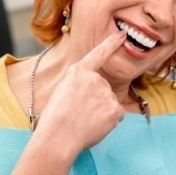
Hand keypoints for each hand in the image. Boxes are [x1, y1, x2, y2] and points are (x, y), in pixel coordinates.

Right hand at [35, 30, 126, 153]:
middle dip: (95, 100)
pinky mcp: (115, 108)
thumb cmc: (53, 120)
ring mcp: (106, 93)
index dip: (111, 43)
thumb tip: (90, 96)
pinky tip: (94, 126)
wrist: (57, 138)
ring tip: (83, 122)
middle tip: (79, 114)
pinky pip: (116, 115)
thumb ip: (78, 86)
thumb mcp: (61, 92)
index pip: (98, 54)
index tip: (122, 35)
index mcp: (78, 72)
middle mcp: (94, 78)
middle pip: (103, 87)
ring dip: (101, 112)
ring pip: (109, 102)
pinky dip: (109, 122)